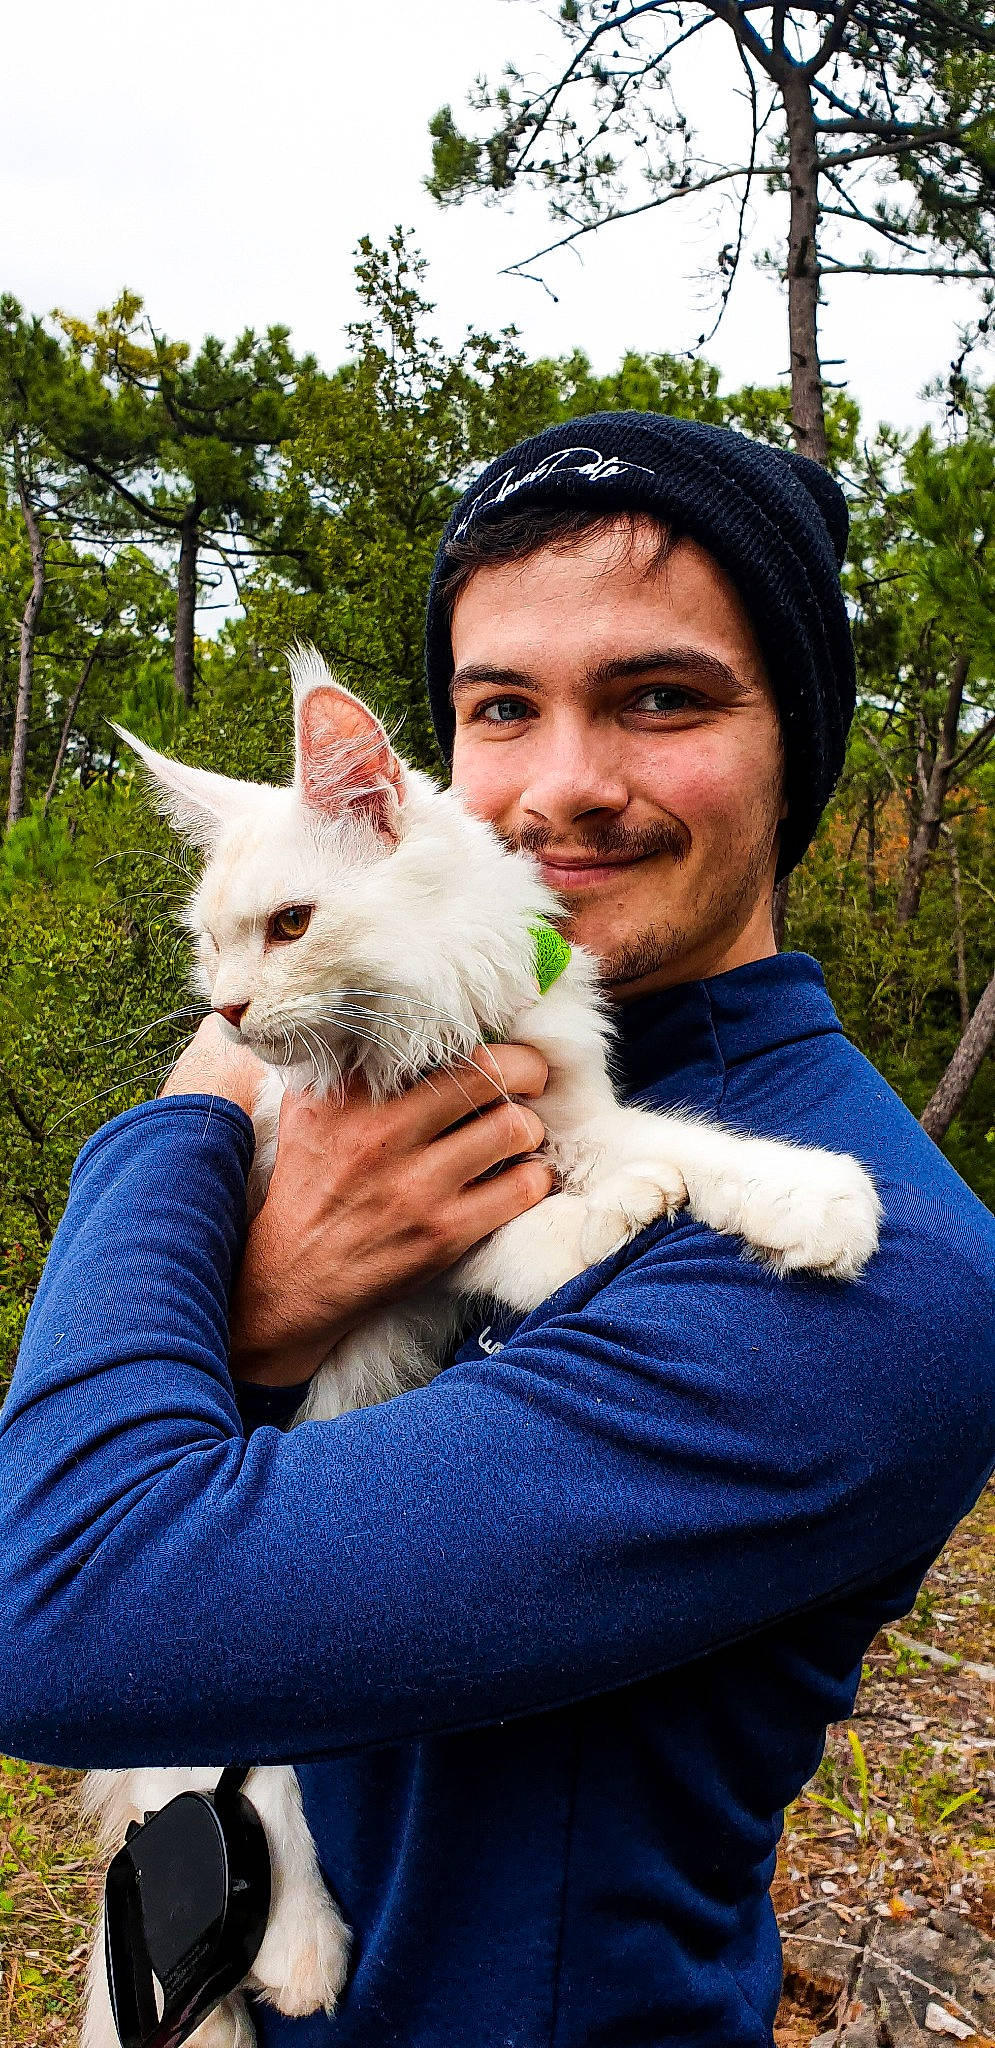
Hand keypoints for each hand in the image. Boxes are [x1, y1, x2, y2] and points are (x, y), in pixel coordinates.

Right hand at [162, 1024, 551, 1386]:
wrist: (290, 1279)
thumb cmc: (308, 1184)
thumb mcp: (306, 1110)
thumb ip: (341, 1062)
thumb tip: (388, 1012)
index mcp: (347, 1094)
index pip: (432, 1037)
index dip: (482, 1032)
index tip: (498, 1040)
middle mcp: (380, 1132)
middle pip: (488, 1071)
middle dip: (528, 1068)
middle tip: (532, 1077)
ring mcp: (415, 1186)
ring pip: (513, 1127)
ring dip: (529, 1127)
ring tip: (519, 1132)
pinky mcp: (442, 1234)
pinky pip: (520, 1188)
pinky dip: (533, 1177)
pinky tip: (519, 1177)